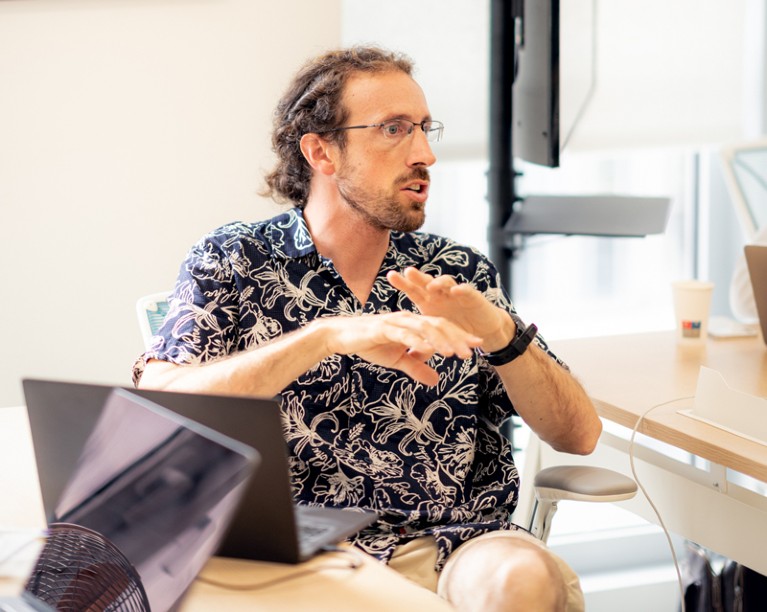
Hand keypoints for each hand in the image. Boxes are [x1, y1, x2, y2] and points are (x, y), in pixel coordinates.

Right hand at [320, 311, 481, 385]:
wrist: (344, 337)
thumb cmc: (371, 345)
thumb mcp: (398, 361)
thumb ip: (417, 367)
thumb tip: (436, 381)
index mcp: (415, 324)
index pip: (442, 328)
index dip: (460, 336)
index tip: (477, 345)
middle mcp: (409, 319)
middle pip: (438, 325)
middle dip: (457, 337)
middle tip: (472, 350)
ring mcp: (397, 321)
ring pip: (425, 328)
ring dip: (441, 340)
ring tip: (454, 352)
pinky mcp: (384, 327)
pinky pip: (405, 333)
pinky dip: (418, 340)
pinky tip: (429, 348)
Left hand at [386, 267, 514, 351]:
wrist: (484, 330)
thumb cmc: (457, 330)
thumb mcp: (438, 337)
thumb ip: (424, 343)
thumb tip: (406, 357)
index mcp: (430, 302)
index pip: (414, 290)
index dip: (403, 283)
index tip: (390, 275)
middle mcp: (442, 294)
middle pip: (427, 282)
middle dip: (418, 277)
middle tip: (408, 272)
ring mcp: (457, 294)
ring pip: (446, 283)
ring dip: (438, 283)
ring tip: (430, 287)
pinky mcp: (473, 297)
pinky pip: (466, 290)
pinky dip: (461, 290)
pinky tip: (455, 290)